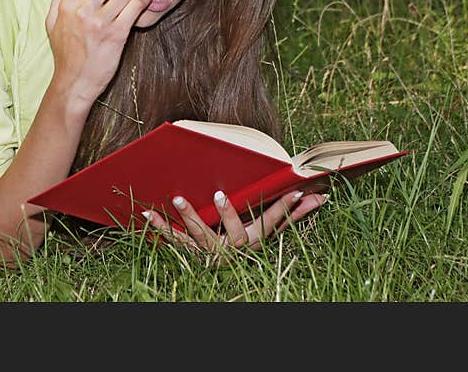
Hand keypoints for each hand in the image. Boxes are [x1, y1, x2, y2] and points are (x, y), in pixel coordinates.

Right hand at [45, 0, 150, 108]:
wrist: (74, 83)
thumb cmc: (64, 52)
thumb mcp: (52, 21)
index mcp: (65, 4)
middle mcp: (82, 10)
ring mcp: (100, 22)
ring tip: (125, 7)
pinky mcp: (117, 34)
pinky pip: (136, 6)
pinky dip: (141, 2)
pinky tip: (140, 4)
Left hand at [141, 190, 327, 258]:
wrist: (219, 276)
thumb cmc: (246, 241)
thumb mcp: (268, 229)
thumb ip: (291, 214)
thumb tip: (319, 196)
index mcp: (254, 241)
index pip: (273, 224)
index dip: (284, 209)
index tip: (294, 191)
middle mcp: (234, 250)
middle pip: (233, 234)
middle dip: (227, 214)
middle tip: (221, 194)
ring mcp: (211, 254)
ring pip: (201, 237)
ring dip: (190, 217)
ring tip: (179, 197)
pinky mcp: (189, 254)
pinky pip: (174, 242)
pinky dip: (160, 228)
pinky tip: (148, 213)